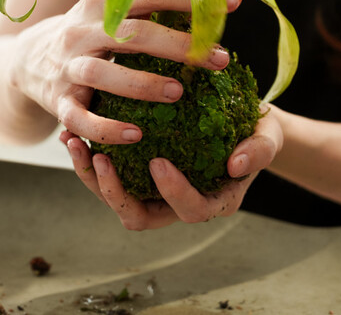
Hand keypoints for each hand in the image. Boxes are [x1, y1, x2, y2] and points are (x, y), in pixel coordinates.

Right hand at [10, 0, 241, 144]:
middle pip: (133, 33)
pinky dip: (106, 129)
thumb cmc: (89, 36)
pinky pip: (81, 118)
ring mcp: (68, 67)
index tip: (232, 6)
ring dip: (142, 84)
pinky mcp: (58, 102)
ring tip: (178, 93)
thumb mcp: (112, 12)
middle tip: (219, 60)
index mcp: (102, 2)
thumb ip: (156, 6)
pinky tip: (136, 135)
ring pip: (103, 74)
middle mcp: (82, 31)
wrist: (26, 60)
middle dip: (179, 45)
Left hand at [60, 105, 282, 229]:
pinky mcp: (136, 175)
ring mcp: (153, 192)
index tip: (159, 162)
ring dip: (90, 175)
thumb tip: (237, 164)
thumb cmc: (256, 131)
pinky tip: (72, 131)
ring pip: (114, 198)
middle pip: (139, 216)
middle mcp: (177, 205)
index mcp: (212, 202)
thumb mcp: (268, 137)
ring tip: (74, 142)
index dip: (173, 192)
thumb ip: (258, 150)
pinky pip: (108, 174)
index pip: (189, 210)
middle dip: (114, 192)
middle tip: (99, 158)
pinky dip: (87, 157)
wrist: (243, 123)